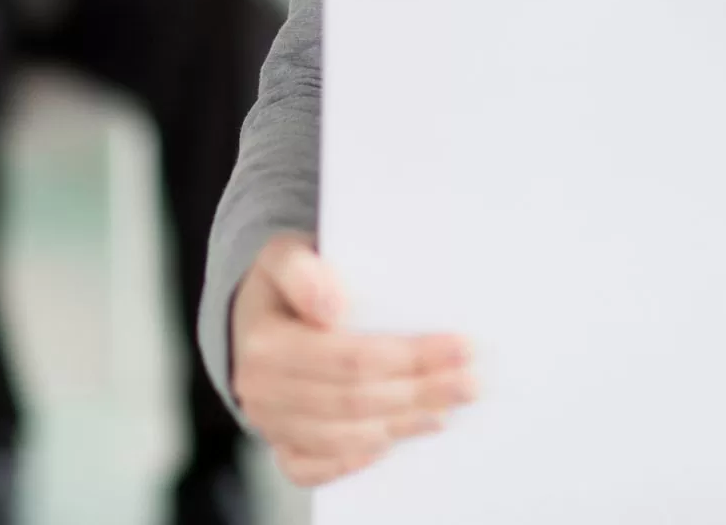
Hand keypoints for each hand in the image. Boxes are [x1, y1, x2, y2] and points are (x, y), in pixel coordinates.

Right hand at [231, 231, 475, 487]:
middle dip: (421, 392)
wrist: (255, 316)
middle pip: (356, 402)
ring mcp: (270, 425)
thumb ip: (305, 273)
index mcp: (266, 344)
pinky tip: (393, 443)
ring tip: (448, 408)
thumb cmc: (284, 284)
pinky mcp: (279, 447)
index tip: (460, 347)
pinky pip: (313, 470)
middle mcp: (262, 392)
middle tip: (470, 383)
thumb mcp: (286, 255)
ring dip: (402, 425)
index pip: (351, 359)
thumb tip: (334, 309)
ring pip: (345, 437)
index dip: (410, 357)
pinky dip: (354, 461)